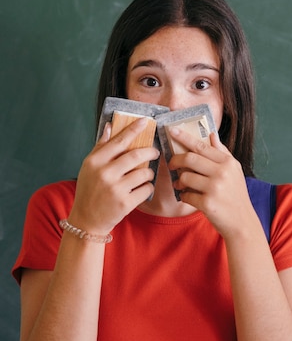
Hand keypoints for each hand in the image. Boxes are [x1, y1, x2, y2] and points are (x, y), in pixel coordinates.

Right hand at [69, 118, 160, 234]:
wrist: (87, 220)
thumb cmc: (89, 191)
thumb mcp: (89, 167)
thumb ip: (101, 147)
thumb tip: (110, 126)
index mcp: (94, 162)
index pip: (119, 141)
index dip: (134, 129)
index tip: (146, 120)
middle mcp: (104, 173)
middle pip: (137, 155)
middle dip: (150, 152)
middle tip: (155, 152)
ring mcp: (115, 189)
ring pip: (145, 172)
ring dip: (149, 172)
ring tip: (145, 175)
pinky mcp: (125, 203)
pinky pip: (147, 189)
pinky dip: (148, 187)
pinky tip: (142, 189)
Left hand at [167, 127, 258, 237]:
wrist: (242, 222)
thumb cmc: (236, 195)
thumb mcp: (234, 171)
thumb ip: (222, 152)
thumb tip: (212, 135)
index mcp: (228, 163)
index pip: (202, 146)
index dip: (184, 137)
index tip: (171, 130)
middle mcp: (222, 173)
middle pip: (190, 159)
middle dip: (176, 160)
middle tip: (171, 164)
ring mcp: (215, 188)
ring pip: (185, 177)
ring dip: (179, 181)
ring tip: (180, 184)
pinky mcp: (207, 204)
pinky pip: (186, 195)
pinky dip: (184, 195)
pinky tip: (188, 196)